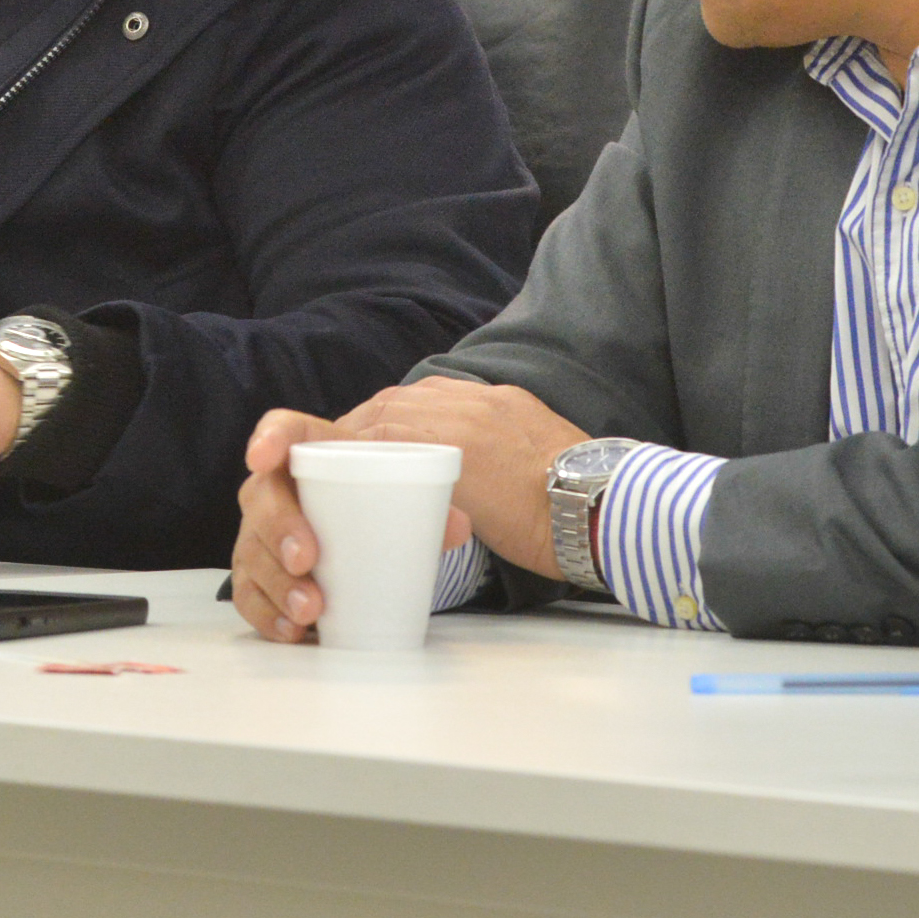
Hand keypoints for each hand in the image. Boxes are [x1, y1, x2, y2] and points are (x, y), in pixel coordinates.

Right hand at [231, 407, 476, 643]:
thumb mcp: (404, 500)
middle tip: (306, 559)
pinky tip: (292, 630)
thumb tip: (457, 527)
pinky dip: (267, 614)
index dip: (269, 438)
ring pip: (251, 552)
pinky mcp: (257, 577)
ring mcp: (260, 535)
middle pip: (261, 497)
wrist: (360, 538)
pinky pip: (248, 595)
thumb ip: (431, 509)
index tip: (263, 457)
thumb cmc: (376, 509)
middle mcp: (276, 491)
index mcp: (314, 456)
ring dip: (276, 582)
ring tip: (310, 609)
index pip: (285, 431)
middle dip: (278, 528)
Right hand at [342, 376, 589, 576]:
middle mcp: (464, 408)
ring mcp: (489, 398)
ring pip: (420, 393)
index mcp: (449, 438)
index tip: (319, 454)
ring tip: (377, 435)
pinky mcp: (511, 398)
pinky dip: (427, 403)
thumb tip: (397, 493)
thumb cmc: (536, 527)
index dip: (340, 438)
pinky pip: (454, 390)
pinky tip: (422, 421)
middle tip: (340, 446)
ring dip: (392, 411)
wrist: (599, 506)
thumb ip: (428, 494)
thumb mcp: (468, 521)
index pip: (375, 427)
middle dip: (359, 424)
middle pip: (391, 405)